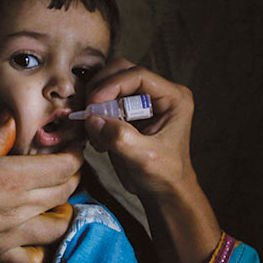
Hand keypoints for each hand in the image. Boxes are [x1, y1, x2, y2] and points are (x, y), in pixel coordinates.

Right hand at [0, 113, 82, 262]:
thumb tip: (11, 119)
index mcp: (14, 177)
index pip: (64, 167)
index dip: (75, 154)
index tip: (73, 145)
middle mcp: (21, 208)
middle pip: (66, 192)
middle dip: (73, 175)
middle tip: (66, 164)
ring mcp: (13, 234)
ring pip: (59, 224)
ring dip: (64, 209)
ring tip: (55, 197)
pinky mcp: (0, 253)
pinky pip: (35, 256)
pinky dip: (44, 246)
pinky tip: (35, 233)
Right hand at [81, 59, 221, 262]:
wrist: (162, 192)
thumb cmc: (163, 175)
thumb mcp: (145, 158)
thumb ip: (121, 137)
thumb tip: (93, 119)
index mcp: (173, 98)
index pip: (138, 75)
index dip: (113, 85)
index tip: (95, 102)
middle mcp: (158, 93)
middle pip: (121, 71)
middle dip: (101, 88)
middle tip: (89, 110)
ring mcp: (141, 101)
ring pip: (108, 83)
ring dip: (95, 101)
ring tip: (94, 128)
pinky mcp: (126, 111)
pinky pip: (103, 100)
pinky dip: (93, 113)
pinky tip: (97, 136)